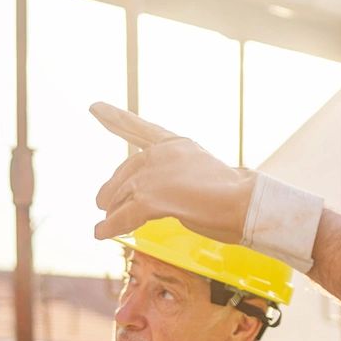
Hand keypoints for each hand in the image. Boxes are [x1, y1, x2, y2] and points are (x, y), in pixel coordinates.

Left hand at [90, 103, 254, 243]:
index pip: (140, 128)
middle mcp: (162, 154)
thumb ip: (176, 179)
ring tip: (103, 225)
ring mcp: (155, 175)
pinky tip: (100, 233)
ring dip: (112, 213)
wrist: (246, 204)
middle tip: (102, 204)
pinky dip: (110, 227)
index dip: (115, 117)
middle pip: (125, 173)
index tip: (94, 107)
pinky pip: (123, 216)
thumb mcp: (201, 176)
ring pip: (121, 197)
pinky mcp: (151, 199)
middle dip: (111, 190)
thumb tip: (151, 198)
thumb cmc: (235, 198)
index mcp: (177, 145)